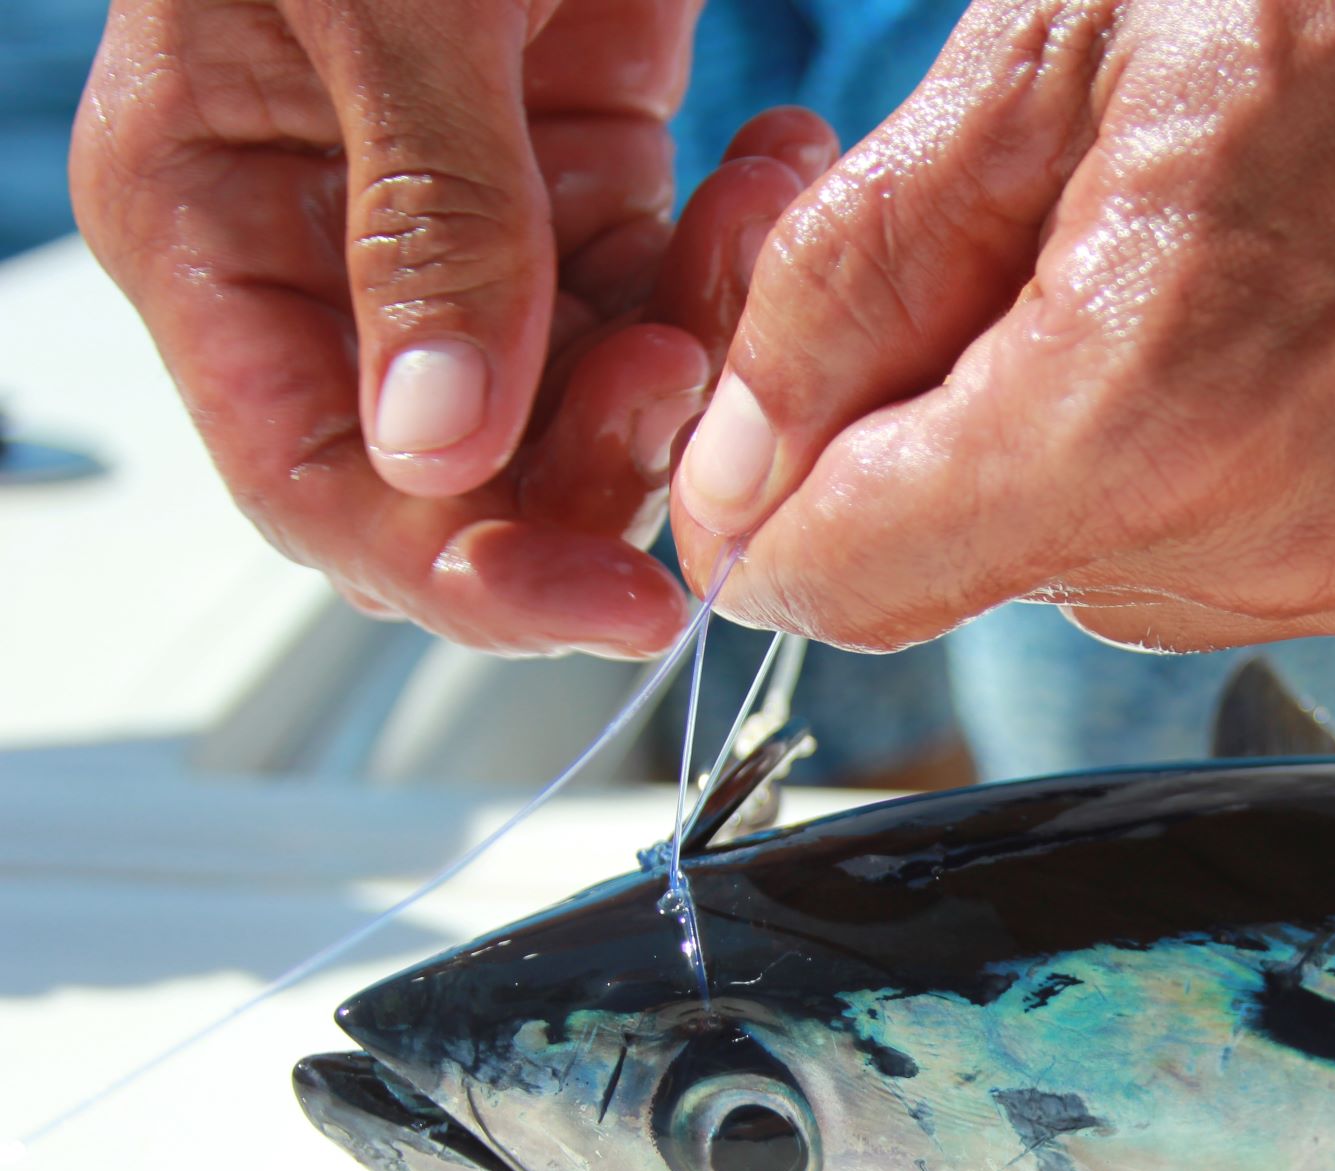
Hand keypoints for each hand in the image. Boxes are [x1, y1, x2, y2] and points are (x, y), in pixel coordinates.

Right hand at [73, 0, 837, 656]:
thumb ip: (420, 219)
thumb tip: (439, 446)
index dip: (468, 575)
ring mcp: (473, 212)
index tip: (622, 606)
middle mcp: (337, 248)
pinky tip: (778, 159)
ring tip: (753, 222)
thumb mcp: (385, 0)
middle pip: (476, 472)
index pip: (327, 489)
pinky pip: (669, 280)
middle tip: (701, 385)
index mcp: (215, 224)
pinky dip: (738, 256)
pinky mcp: (586, 159)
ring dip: (699, 352)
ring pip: (596, 391)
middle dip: (606, 462)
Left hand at [669, 0, 1334, 653]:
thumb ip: (860, 278)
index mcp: (1145, 394)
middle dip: (992, 450)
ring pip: (1155, 590)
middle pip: (1006, 581)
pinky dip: (1291, 494)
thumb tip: (738, 466)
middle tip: (1091, 270)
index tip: (798, 444)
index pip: (850, 580)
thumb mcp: (1059, 46)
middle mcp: (1286, 531)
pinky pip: (1309, 583)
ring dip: (1144, 476)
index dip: (785, 512)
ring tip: (1256, 291)